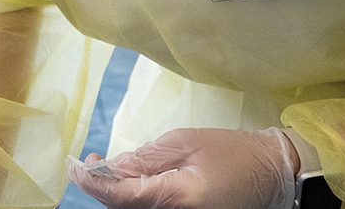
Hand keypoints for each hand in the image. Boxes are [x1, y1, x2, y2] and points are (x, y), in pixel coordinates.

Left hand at [68, 127, 297, 208]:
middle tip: (85, 163)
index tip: (73, 166)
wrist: (272, 171)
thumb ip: (144, 157)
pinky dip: (132, 196)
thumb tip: (110, 166)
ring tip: (102, 166)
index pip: (121, 195)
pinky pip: (149, 208)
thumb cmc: (232, 151)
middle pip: (123, 207)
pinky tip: (127, 177)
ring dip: (114, 191)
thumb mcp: (184, 142)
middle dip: (99, 186)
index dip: (92, 182)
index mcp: (178, 198)